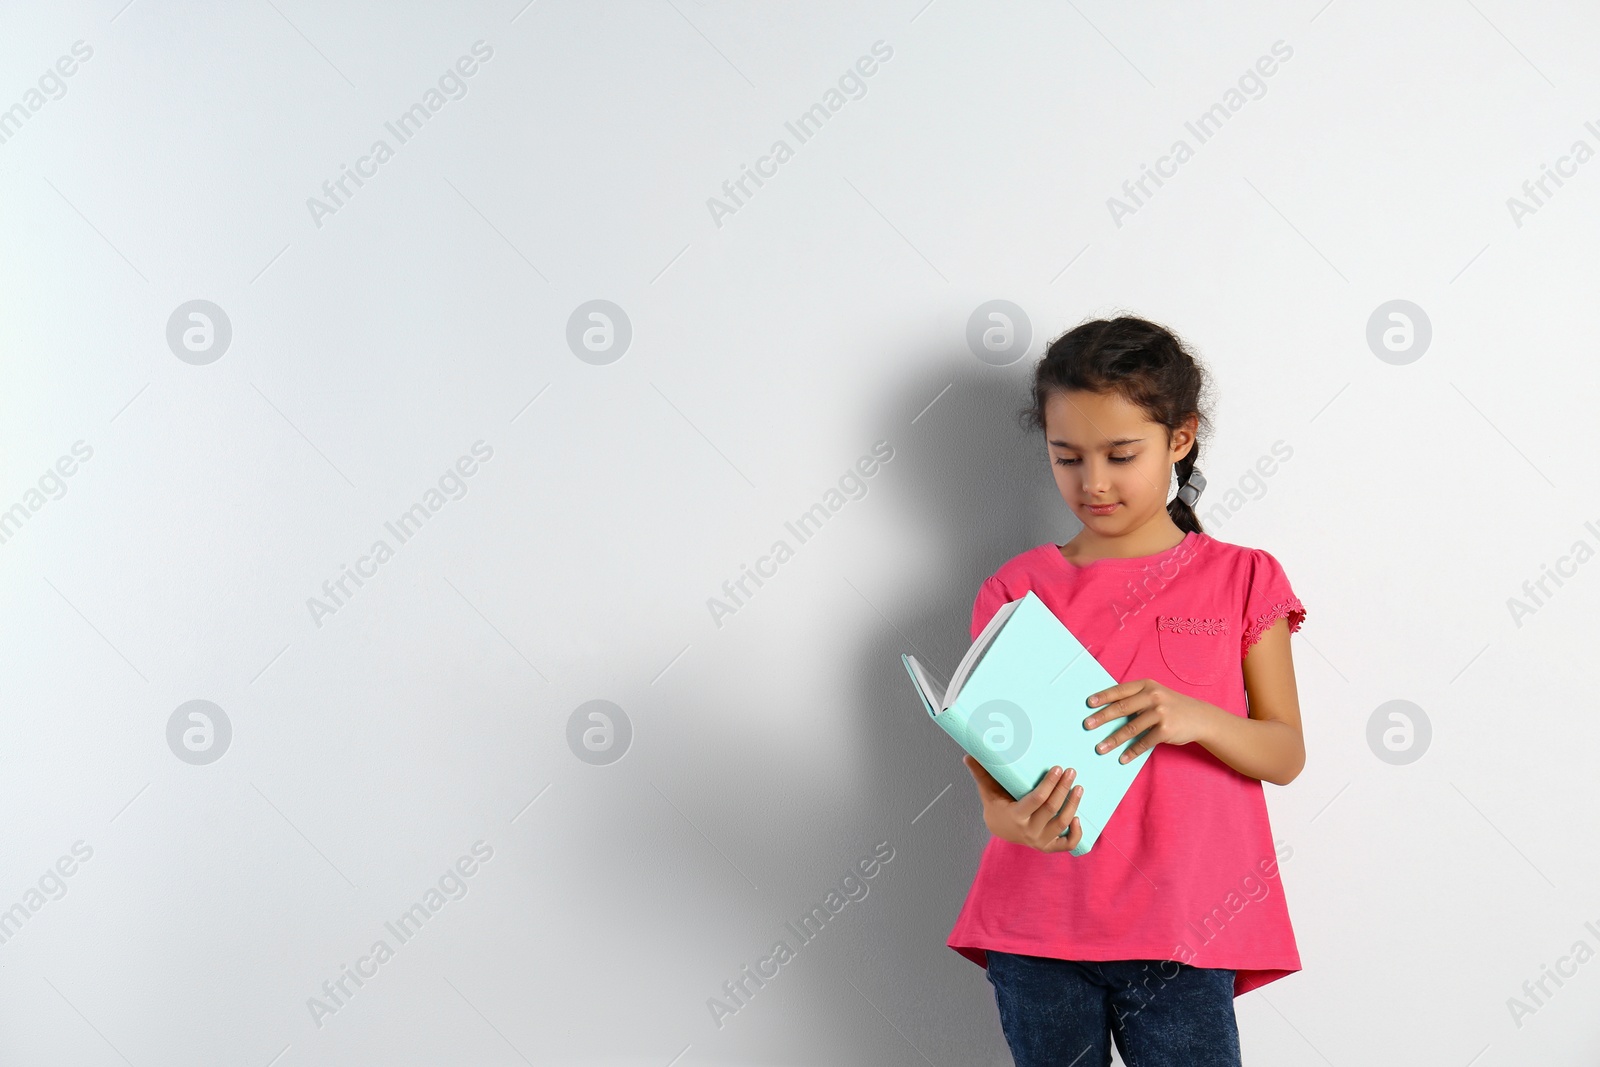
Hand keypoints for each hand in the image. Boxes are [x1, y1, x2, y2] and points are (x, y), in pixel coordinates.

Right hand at [961, 754, 1083, 853]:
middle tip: (1071, 772)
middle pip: (1052, 809)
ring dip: (1073, 805)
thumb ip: (981, 774)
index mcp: (1016, 816)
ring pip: (1062, 824)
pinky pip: (1067, 844)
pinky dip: (1076, 834)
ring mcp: (1040, 841)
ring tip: (1079, 787)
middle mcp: (1029, 831)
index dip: (1049, 784)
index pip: (1037, 800)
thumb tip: (968, 756)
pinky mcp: (1049, 846)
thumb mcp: (988, 792)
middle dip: (1063, 789)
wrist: (1001, 831)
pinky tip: (1079, 819)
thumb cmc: (996, 806)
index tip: (1057, 769)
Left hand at [1083, 678, 1217, 762]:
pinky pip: (1144, 742)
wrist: (1200, 717)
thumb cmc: (1170, 705)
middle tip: (1087, 725)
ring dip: (1113, 740)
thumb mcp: (1155, 694)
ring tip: (1100, 748)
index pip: (1120, 690)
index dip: (1104, 697)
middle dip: (1102, 717)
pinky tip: (1122, 758)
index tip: (1089, 704)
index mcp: (1147, 685)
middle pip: (1122, 708)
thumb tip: (1106, 710)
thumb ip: (1135, 698)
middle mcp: (1153, 696)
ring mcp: (1160, 713)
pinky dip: (1132, 752)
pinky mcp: (1166, 730)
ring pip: (1131, 728)